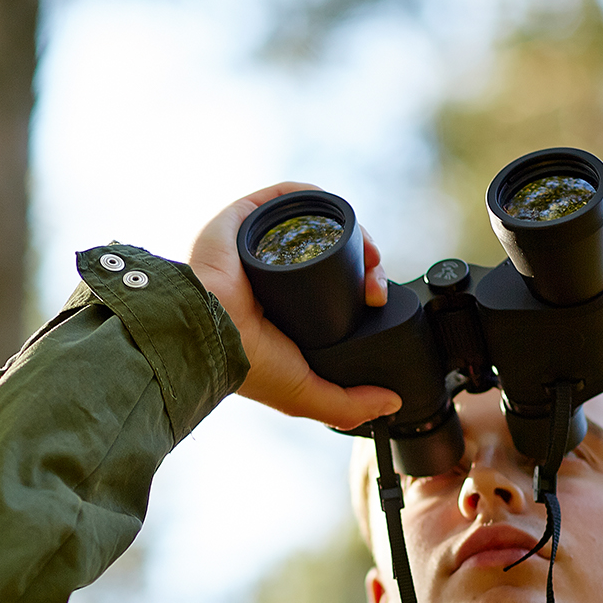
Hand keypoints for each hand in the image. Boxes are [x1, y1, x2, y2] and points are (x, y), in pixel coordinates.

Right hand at [188, 182, 402, 429]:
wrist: (210, 333)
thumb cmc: (247, 365)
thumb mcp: (305, 394)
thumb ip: (347, 405)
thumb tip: (392, 403)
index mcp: (282, 307)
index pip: (332, 286)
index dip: (363, 287)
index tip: (377, 299)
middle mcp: (271, 273)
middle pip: (331, 253)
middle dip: (365, 262)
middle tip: (375, 284)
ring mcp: (258, 243)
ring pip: (316, 226)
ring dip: (352, 231)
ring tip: (368, 254)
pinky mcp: (246, 217)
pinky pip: (288, 196)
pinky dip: (318, 199)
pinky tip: (342, 219)